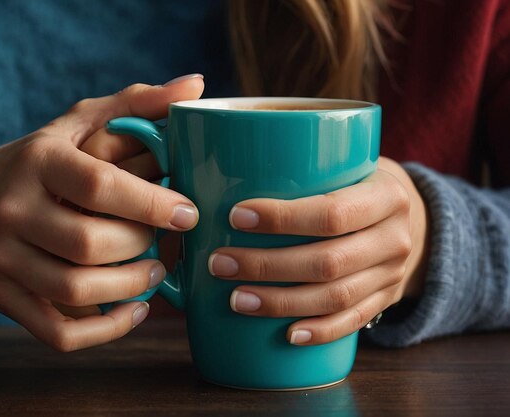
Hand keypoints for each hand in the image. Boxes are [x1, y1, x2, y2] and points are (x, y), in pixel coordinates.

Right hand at [0, 77, 203, 350]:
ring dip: (130, 288)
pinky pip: (58, 333)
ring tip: (155, 273)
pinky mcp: (4, 298)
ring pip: (74, 290)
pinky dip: (104, 332)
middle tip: (169, 242)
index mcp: (37, 161)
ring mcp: (3, 259)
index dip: (152, 203)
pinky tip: (133, 311)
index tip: (187, 212)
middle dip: (143, 247)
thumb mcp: (74, 124)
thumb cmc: (31, 161)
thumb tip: (196, 86)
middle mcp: (13, 210)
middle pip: (90, 243)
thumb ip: (135, 104)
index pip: (98, 184)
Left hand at [208, 157, 428, 344]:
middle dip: (267, 266)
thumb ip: (306, 169)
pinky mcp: (386, 299)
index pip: (331, 213)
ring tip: (237, 299)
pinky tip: (286, 335)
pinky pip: (352, 321)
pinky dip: (319, 330)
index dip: (282, 219)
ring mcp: (393, 274)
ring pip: (336, 297)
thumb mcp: (348, 165)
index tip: (235, 218)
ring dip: (281, 302)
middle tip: (221, 264)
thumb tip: (222, 181)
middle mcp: (394, 237)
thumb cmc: (359, 186)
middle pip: (328, 261)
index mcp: (385, 194)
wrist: (412, 219)